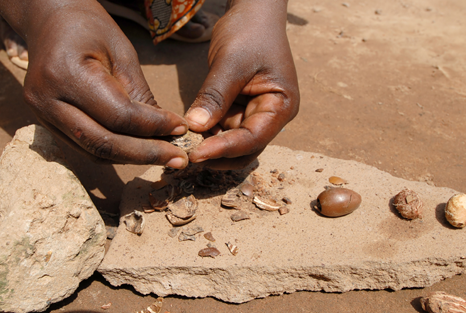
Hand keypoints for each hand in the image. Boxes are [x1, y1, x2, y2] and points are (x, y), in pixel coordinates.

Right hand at [5, 0, 188, 166]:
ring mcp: (42, 115)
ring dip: (132, 157)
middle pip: (104, 143)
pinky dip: (115, 152)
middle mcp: (47, 100)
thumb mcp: (123, 54)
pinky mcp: (46, 124)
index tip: (181, 128)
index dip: (154, 127)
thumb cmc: (90, 28)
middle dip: (146, 154)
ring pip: (94, 152)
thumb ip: (141, 95)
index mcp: (67, 74)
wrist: (50, 21)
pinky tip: (139, 149)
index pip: (119, 116)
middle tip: (179, 158)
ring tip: (165, 155)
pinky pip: (85, 148)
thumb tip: (167, 132)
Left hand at [185, 0, 299, 169]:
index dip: (225, 148)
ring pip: (231, 143)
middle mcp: (270, 116)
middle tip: (188, 154)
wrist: (252, 14)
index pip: (254, 138)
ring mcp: (253, 114)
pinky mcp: (237, 110)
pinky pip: (221, 129)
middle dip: (218, 155)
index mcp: (281, 106)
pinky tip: (187, 132)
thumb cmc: (250, 32)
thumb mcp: (231, 62)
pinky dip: (206, 134)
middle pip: (245, 149)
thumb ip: (215, 95)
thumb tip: (195, 126)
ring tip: (184, 143)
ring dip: (209, 146)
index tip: (197, 153)